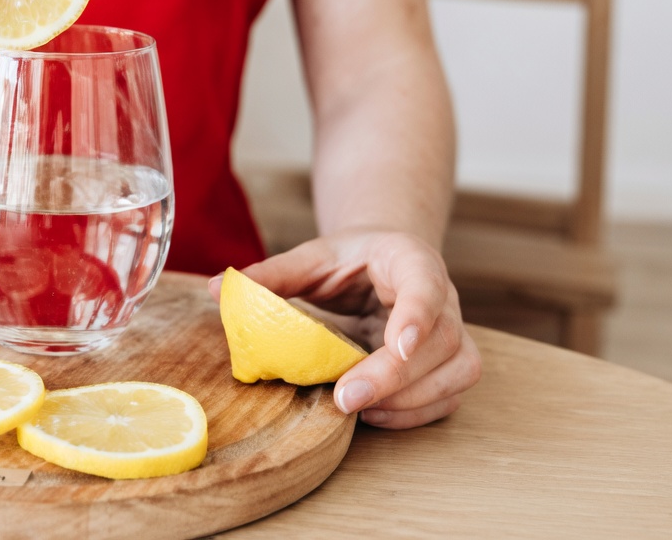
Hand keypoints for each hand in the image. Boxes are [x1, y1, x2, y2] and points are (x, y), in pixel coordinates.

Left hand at [210, 230, 480, 428]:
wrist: (381, 260)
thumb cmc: (348, 259)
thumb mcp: (311, 258)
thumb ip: (271, 274)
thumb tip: (215, 289)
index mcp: (410, 259)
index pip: (425, 285)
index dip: (417, 315)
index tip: (398, 343)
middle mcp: (444, 296)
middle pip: (440, 339)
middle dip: (394, 375)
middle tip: (347, 398)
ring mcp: (454, 331)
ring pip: (456, 370)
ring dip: (408, 398)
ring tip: (357, 407)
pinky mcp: (452, 362)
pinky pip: (450, 395)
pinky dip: (416, 412)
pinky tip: (375, 414)